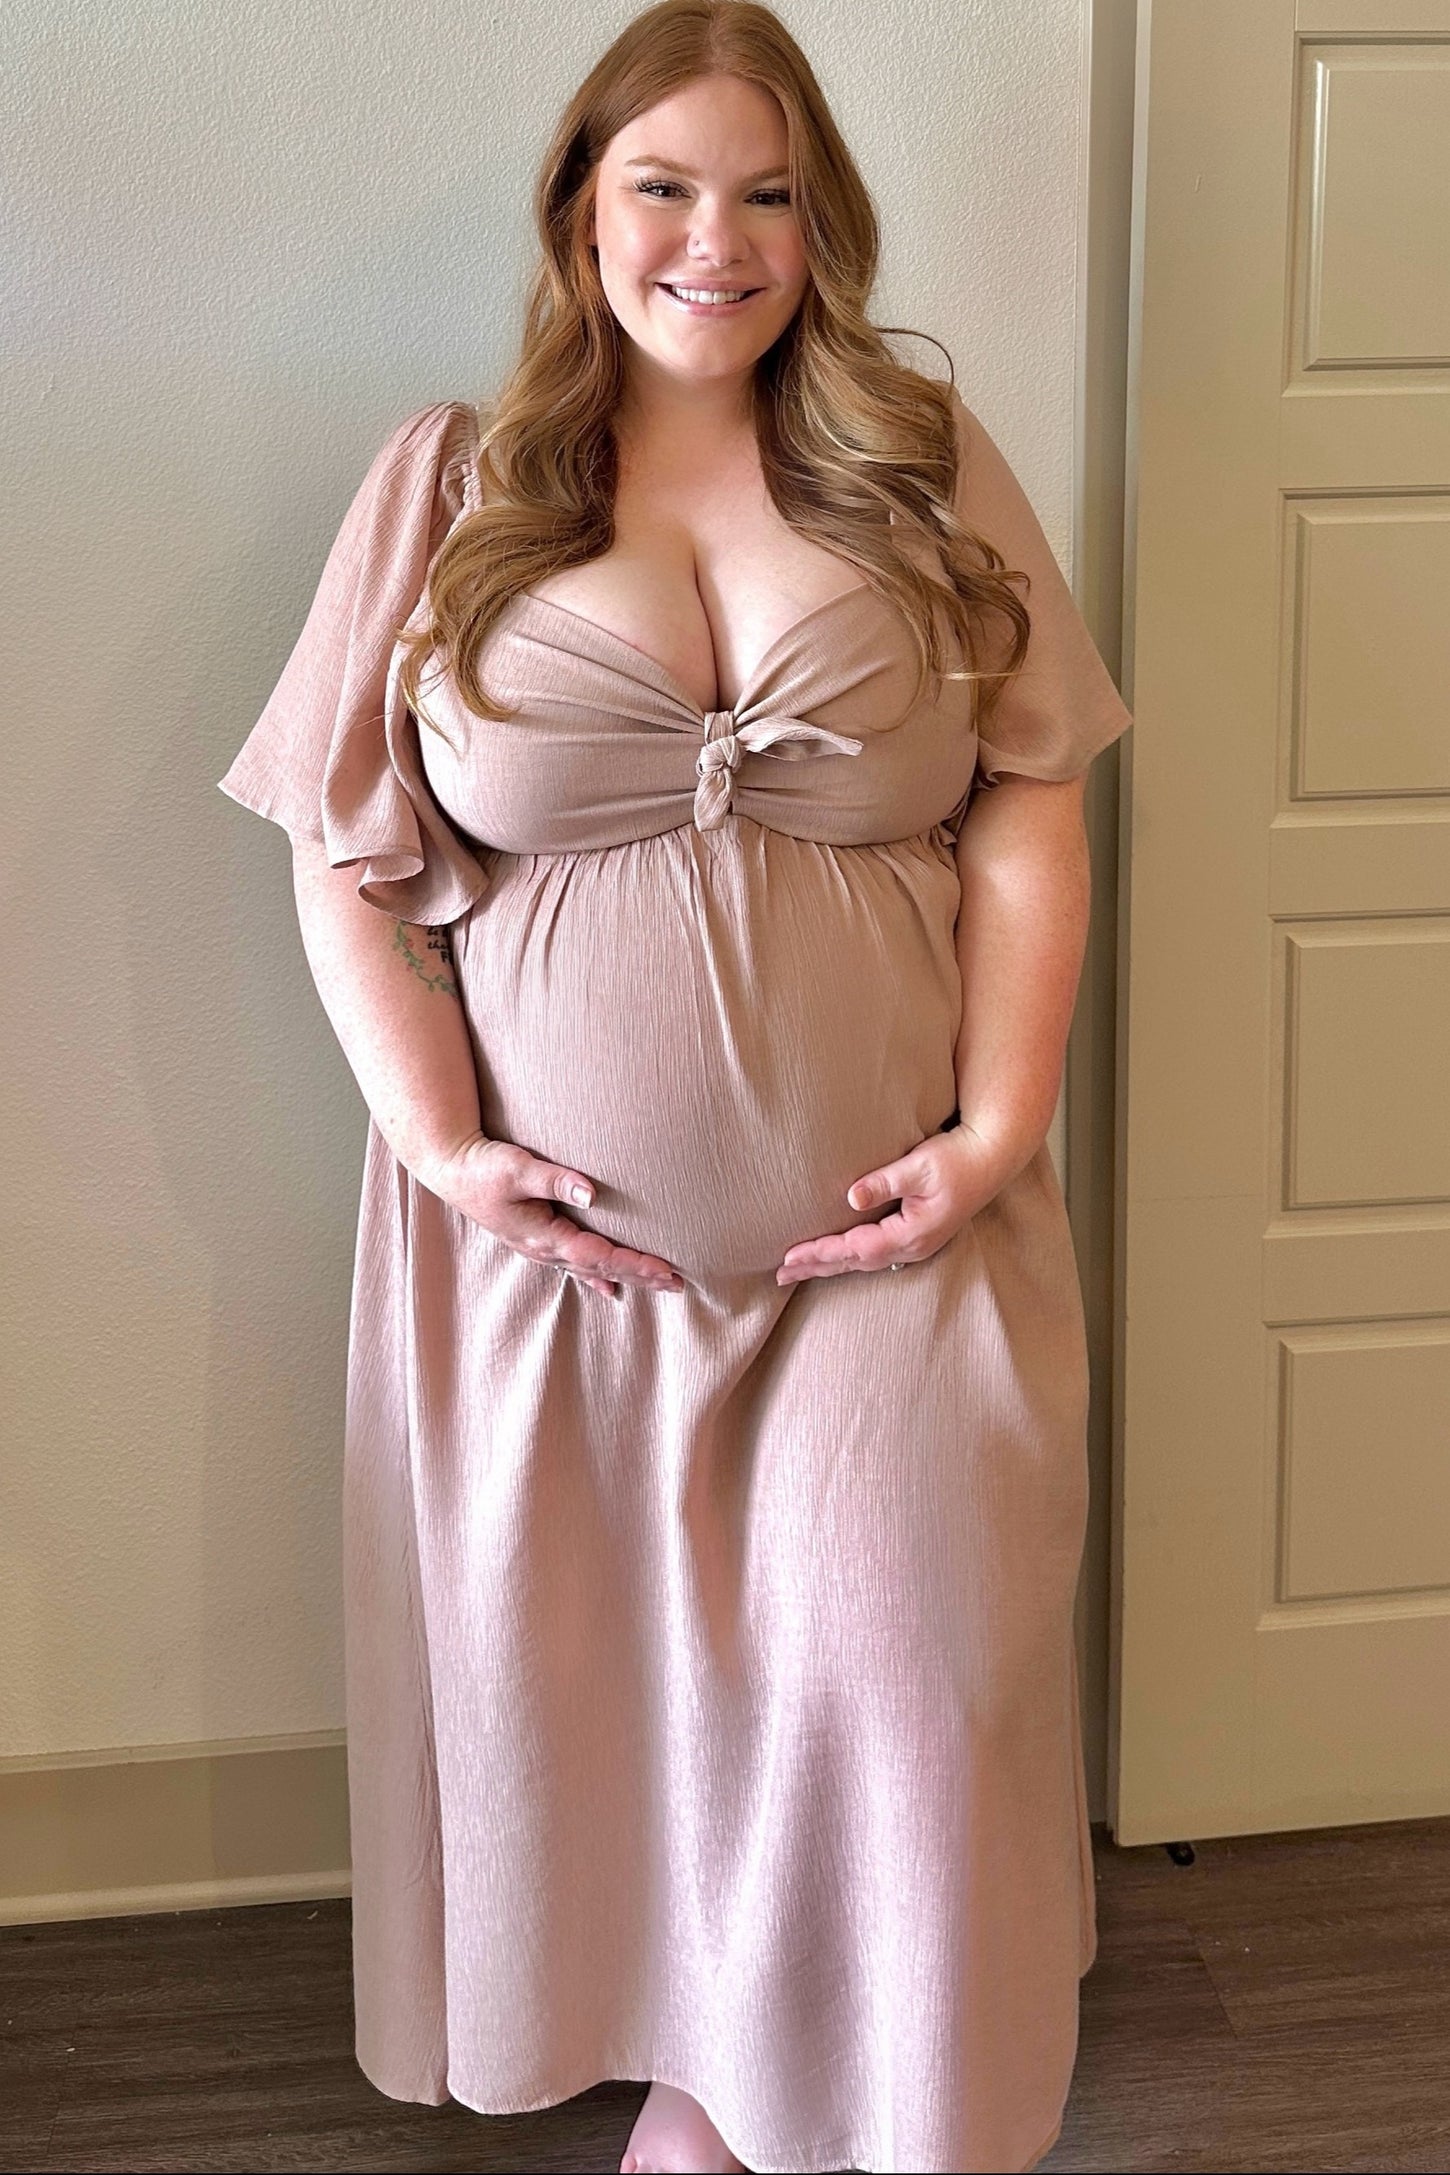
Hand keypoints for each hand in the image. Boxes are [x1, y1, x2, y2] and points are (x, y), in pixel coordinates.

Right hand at [414, 1133, 684, 1298]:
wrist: (452, 1170)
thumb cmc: (483, 1167)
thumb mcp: (516, 1167)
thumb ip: (554, 1179)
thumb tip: (591, 1191)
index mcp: (544, 1236)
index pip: (599, 1255)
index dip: (634, 1263)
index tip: (665, 1269)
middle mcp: (545, 1250)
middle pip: (602, 1268)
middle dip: (640, 1276)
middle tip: (677, 1284)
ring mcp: (541, 1249)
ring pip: (592, 1270)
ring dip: (627, 1277)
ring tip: (659, 1285)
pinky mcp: (538, 1240)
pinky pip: (575, 1266)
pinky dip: (598, 1277)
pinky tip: (612, 1288)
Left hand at [775, 1121, 1028, 1285]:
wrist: (992, 1157)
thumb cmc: (957, 1158)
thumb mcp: (919, 1166)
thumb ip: (884, 1181)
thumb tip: (850, 1197)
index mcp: (911, 1233)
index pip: (856, 1248)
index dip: (821, 1252)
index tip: (790, 1256)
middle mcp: (913, 1246)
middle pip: (856, 1262)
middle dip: (817, 1266)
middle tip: (780, 1274)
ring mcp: (917, 1244)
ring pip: (865, 1261)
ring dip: (831, 1264)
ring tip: (799, 1269)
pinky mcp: (918, 1235)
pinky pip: (876, 1254)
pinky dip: (850, 1257)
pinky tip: (837, 1258)